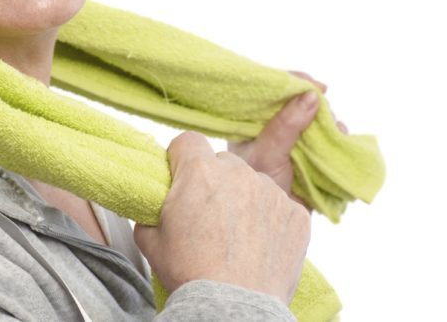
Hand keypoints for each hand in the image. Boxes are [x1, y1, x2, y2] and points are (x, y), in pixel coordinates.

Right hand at [134, 131, 310, 302]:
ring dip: (244, 200)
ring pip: (253, 183)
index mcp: (199, 172)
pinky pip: (280, 207)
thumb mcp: (150, 240)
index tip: (180, 178)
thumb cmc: (192, 275)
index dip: (181, 159)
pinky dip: (271, 221)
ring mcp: (271, 192)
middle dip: (214, 181)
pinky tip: (259, 247)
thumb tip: (155, 207)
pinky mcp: (296, 214)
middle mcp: (238, 172)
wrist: (232, 309)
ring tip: (236, 237)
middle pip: (222, 162)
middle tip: (208, 216)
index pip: (187, 141)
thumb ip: (151, 211)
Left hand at [228, 71, 346, 201]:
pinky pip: (329, 141)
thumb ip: (285, 125)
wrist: (269, 228)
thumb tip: (311, 95)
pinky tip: (342, 142)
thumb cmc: (254, 190)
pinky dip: (338, 140)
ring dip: (331, 123)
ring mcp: (293, 144)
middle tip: (327, 114)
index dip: (294, 82)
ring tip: (336, 132)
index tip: (317, 86)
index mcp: (252, 123)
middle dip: (318, 105)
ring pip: (318, 121)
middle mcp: (272, 130)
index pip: (271, 91)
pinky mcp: (311, 159)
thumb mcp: (266, 154)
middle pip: (300, 102)